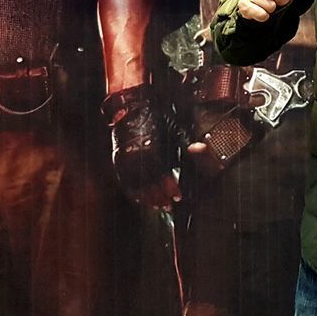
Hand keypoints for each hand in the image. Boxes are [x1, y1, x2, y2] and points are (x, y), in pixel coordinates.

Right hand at [103, 84, 186, 209]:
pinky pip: (125, 183)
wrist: (132, 110)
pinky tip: (143, 200)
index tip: (177, 196)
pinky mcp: (118, 162)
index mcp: (150, 145)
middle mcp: (136, 153)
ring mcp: (124, 158)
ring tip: (160, 205)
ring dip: (148, 198)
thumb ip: (185, 142)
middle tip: (170, 204)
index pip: (160, 172)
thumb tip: (198, 149)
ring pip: (136, 185)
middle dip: (160, 196)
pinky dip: (134, 194)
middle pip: (148, 182)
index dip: (169, 186)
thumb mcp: (173, 128)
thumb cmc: (157, 120)